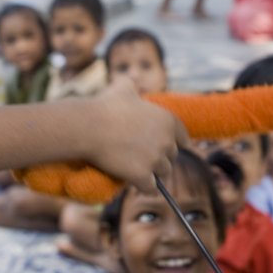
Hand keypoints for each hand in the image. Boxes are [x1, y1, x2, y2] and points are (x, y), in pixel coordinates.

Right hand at [13, 79, 187, 202]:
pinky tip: (136, 184)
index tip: (166, 148)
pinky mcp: (142, 176)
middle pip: (172, 157)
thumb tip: (131, 84)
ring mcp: (155, 160)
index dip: (174, 143)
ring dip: (153, 173)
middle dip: (160, 158)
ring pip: (163, 173)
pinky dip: (144, 187)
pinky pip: (150, 188)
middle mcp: (167, 140)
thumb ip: (133, 87)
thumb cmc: (105, 105)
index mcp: (168, 120)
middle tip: (145, 158)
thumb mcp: (123, 87)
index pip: (183, 138)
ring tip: (140, 171)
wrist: (88, 126)